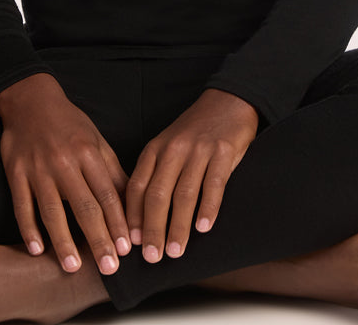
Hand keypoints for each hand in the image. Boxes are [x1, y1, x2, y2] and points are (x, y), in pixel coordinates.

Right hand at [0, 73, 130, 275]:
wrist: (31, 100)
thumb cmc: (68, 123)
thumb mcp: (96, 140)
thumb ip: (113, 170)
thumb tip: (133, 202)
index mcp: (87, 153)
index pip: (107, 193)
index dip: (117, 222)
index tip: (126, 248)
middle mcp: (64, 162)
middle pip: (84, 206)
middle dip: (98, 239)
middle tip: (108, 268)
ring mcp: (38, 169)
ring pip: (52, 210)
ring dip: (63, 240)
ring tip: (73, 266)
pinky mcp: (15, 173)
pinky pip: (22, 205)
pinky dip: (28, 228)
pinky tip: (37, 249)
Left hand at [125, 89, 258, 261]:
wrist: (227, 100)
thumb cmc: (194, 131)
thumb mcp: (167, 145)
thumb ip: (155, 174)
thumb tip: (141, 217)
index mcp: (155, 149)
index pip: (137, 186)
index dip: (133, 216)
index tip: (131, 242)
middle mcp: (173, 149)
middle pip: (158, 194)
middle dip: (153, 229)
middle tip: (151, 257)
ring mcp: (198, 150)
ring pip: (184, 194)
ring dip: (179, 226)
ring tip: (175, 251)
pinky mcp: (223, 151)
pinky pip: (214, 184)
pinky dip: (208, 208)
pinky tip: (204, 228)